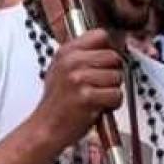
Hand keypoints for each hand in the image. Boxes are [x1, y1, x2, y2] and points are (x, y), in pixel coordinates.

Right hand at [33, 28, 124, 149]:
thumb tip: (111, 45)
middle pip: (113, 57)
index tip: (104, 62)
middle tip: (99, 86)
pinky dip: (112, 104)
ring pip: (117, 77)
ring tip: (96, 98)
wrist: (46, 127)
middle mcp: (71, 62)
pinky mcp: (87, 97)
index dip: (108, 49)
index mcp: (66, 51)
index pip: (100, 35)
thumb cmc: (58, 102)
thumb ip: (82, 55)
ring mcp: (78, 79)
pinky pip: (116, 95)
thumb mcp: (61, 69)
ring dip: (112, 90)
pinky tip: (98, 107)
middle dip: (112, 73)